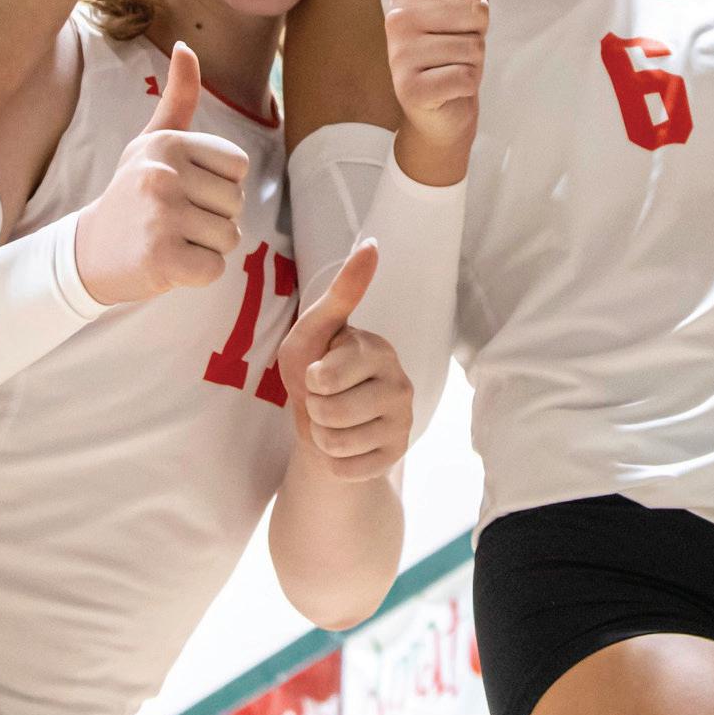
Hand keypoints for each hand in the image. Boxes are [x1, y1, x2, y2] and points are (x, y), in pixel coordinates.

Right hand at [72, 42, 248, 305]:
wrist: (87, 252)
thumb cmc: (131, 193)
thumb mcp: (151, 142)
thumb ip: (178, 98)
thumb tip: (185, 45)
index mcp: (167, 143)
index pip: (238, 167)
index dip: (217, 185)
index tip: (182, 191)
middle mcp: (162, 174)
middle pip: (236, 204)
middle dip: (213, 218)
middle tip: (173, 220)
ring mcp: (161, 216)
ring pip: (229, 238)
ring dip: (206, 247)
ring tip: (170, 239)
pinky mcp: (162, 257)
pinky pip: (214, 269)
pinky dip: (197, 274)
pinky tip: (168, 262)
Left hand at [278, 241, 409, 481]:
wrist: (325, 424)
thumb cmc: (316, 369)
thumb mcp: (314, 332)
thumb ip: (341, 293)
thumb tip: (372, 245)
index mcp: (378, 349)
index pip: (327, 376)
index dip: (311, 380)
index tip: (319, 373)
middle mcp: (400, 383)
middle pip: (330, 412)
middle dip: (313, 411)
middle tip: (323, 401)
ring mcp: (403, 422)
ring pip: (336, 444)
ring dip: (321, 437)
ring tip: (331, 422)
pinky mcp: (396, 455)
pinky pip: (346, 469)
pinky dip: (332, 463)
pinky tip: (344, 445)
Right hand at [385, 0, 486, 167]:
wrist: (438, 109)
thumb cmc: (448, 46)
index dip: (478, 3)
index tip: (457, 20)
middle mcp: (396, 16)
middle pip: (477, 11)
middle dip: (478, 34)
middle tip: (456, 47)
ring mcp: (399, 52)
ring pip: (473, 45)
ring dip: (473, 61)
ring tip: (451, 66)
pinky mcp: (411, 87)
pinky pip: (466, 75)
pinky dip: (467, 85)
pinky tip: (448, 88)